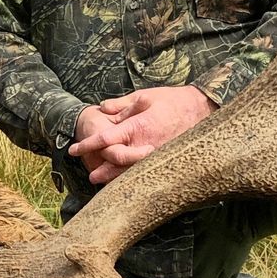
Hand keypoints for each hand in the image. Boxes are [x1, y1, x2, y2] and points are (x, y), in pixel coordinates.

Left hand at [69, 85, 214, 184]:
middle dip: (101, 167)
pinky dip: (131, 177)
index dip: (88, 145)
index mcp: (139, 126)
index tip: (73, 150)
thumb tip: (102, 108)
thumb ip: (120, 105)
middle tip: (88, 171)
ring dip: (113, 177)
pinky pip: (145, 173)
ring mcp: (157, 156)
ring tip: (100, 181)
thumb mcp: (144, 96)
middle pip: (117, 161)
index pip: (106, 139)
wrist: (202, 109)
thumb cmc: (172, 100)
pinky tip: (123, 181)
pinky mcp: (166, 162)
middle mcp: (146, 145)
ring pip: (130, 172)